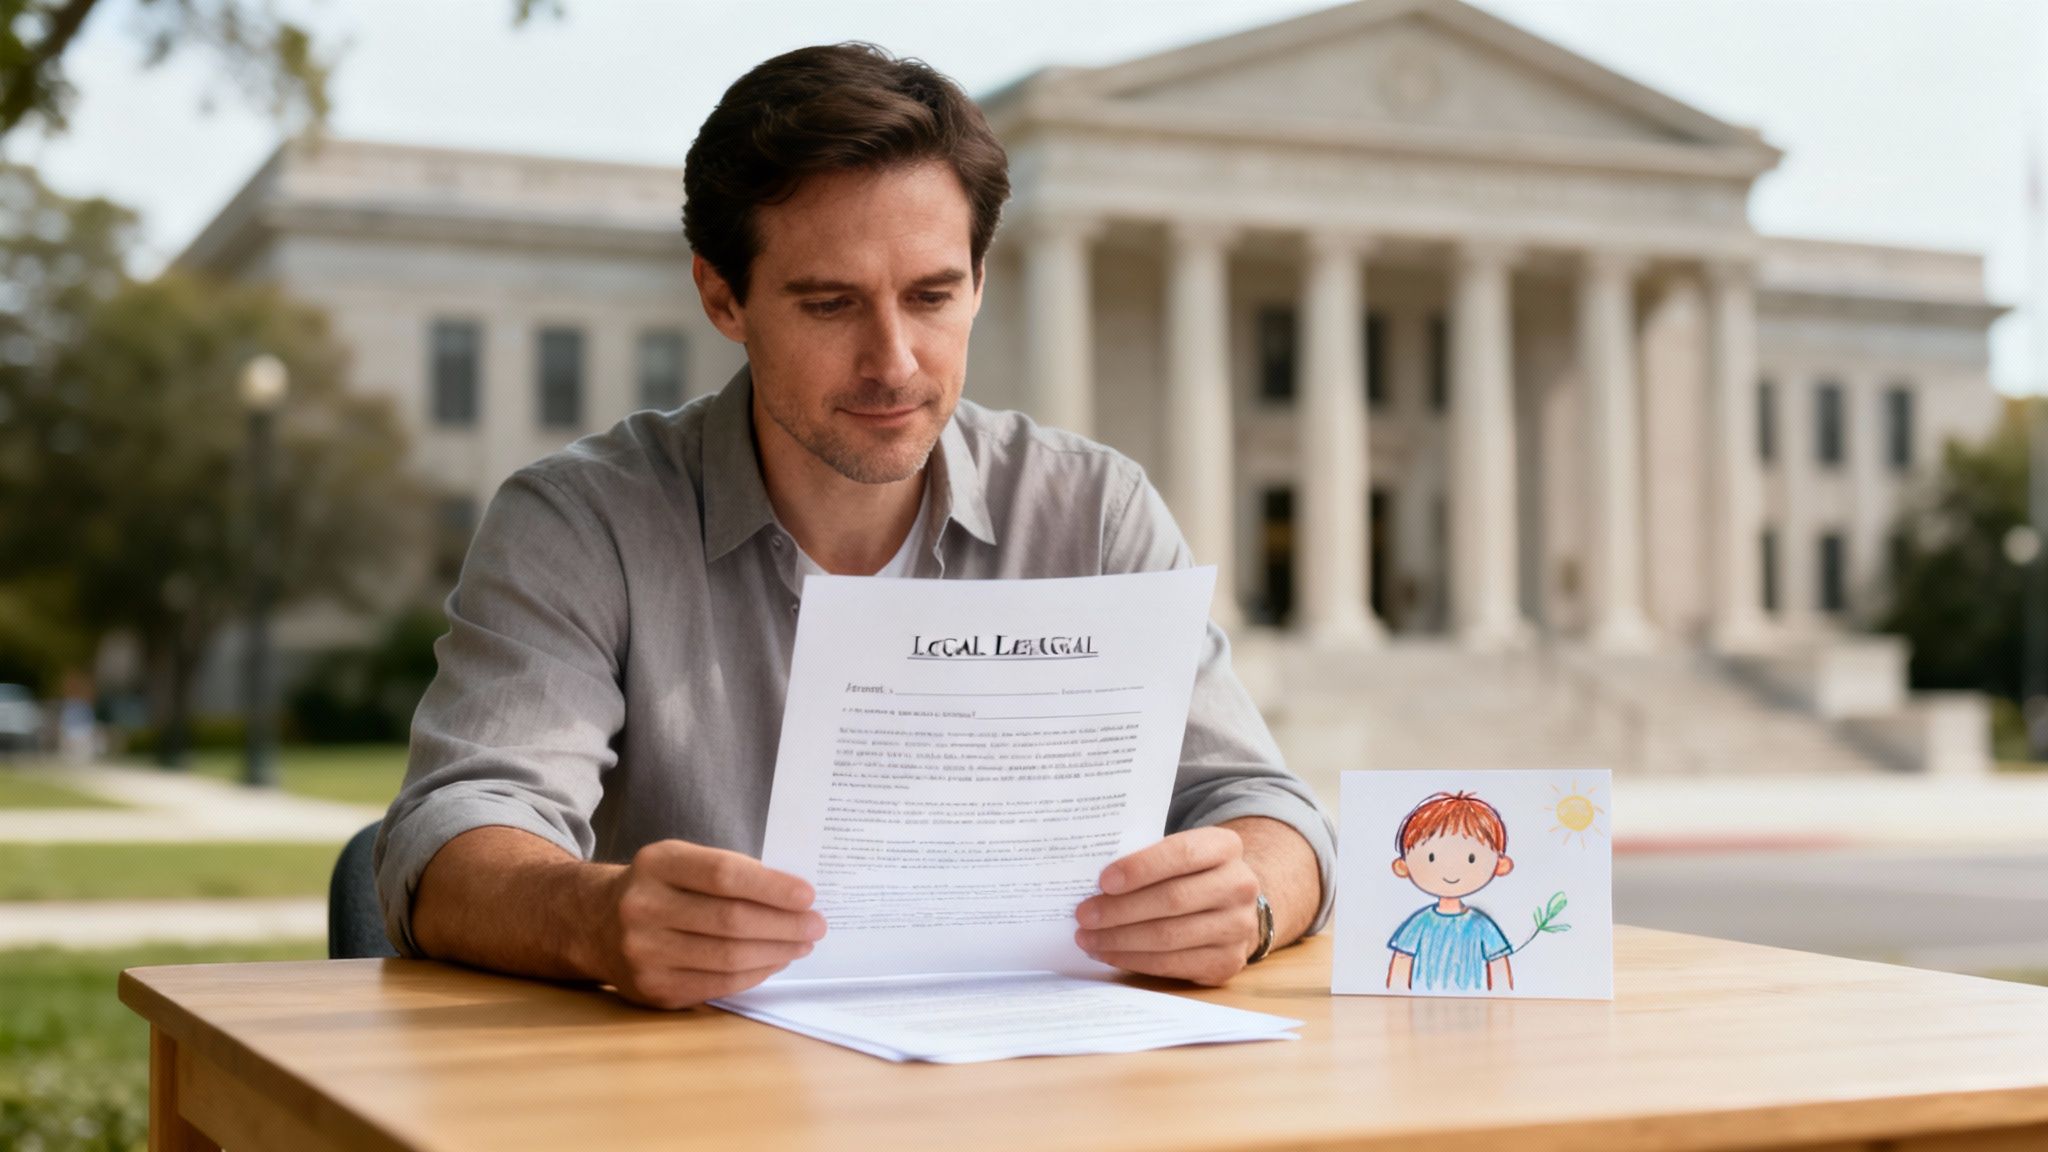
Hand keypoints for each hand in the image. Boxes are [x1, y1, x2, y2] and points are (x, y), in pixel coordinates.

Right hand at [596, 840, 825, 1009]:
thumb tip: (793, 899)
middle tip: (816, 925)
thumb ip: (728, 872)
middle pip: (731, 920)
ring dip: (776, 952)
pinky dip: (754, 974)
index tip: (808, 895)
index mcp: (656, 864)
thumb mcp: (680, 862)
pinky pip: (717, 984)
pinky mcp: (652, 989)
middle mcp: (643, 908)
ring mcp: (644, 953)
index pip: (724, 875)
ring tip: (802, 943)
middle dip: (784, 925)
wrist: (594, 924)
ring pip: (727, 957)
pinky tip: (774, 961)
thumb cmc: (658, 888)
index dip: (771, 887)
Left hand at [1073, 826, 1261, 986]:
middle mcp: (1240, 886)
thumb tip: (1091, 881)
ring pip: (1169, 936)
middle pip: (1172, 899)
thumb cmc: (1187, 874)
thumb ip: (1145, 859)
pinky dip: (1133, 960)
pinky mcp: (1227, 962)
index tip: (1103, 881)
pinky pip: (1172, 964)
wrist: (1228, 907)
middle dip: (1120, 910)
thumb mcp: (1176, 854)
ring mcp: (1238, 927)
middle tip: (1083, 915)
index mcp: (1225, 847)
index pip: (1181, 854)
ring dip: (1120, 940)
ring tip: (1087, 937)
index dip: (1140, 868)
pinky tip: (1108, 953)